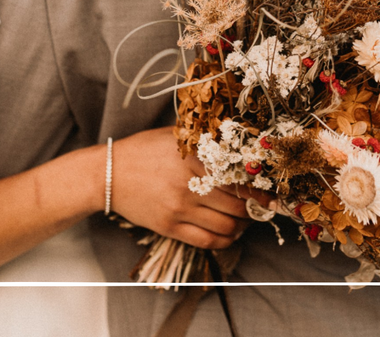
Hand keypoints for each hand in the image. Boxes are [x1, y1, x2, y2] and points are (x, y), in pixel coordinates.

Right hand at [108, 127, 249, 248]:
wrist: (108, 173)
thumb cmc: (143, 151)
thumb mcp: (174, 138)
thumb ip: (204, 142)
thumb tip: (238, 148)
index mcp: (193, 158)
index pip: (238, 179)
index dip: (260, 190)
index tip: (272, 195)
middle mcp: (188, 184)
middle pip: (237, 205)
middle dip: (255, 209)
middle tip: (261, 207)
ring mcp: (179, 208)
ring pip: (226, 226)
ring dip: (242, 226)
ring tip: (244, 220)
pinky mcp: (169, 227)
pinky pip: (207, 241)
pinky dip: (225, 240)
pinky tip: (229, 233)